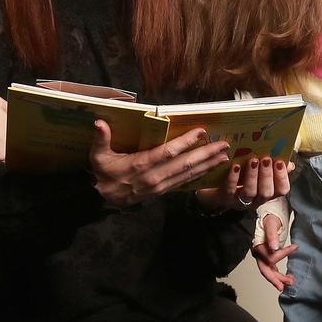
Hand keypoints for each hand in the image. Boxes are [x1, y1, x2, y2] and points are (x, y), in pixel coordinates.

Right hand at [89, 121, 228, 206]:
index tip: (201, 132)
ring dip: (207, 165)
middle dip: (206, 154)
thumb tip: (99, 122)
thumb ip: (101, 139)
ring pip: (188, 175)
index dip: (186, 142)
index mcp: (140, 165)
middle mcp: (154, 176)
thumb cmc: (102, 173)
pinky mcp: (162, 191)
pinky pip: (184, 183)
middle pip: (185, 164)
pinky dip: (199, 176)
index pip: (168, 152)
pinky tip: (210, 169)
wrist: (103, 199)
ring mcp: (160, 186)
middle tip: (224, 144)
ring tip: (224, 156)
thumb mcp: (97, 156)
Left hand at [196, 155, 290, 212]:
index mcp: (267, 192)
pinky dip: (234, 177)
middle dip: (267, 175)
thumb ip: (272, 168)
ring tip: (253, 160)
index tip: (280, 162)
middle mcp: (256, 200)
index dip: (283, 177)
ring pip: (250, 192)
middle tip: (266, 159)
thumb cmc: (240, 177)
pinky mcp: (226, 198)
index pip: (282, 190)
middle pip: (266, 193)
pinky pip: (231, 189)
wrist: (215, 188)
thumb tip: (290, 164)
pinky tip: (236, 166)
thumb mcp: (257, 173)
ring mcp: (241, 201)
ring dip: (253, 176)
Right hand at [252, 212, 296, 291]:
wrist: (270, 220)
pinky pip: (272, 270)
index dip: (282, 254)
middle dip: (275, 279)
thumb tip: (274, 247)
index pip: (270, 257)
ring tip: (290, 282)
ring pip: (269, 272)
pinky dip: (279, 276)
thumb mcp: (271, 225)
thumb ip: (272, 235)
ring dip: (279, 279)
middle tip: (283, 286)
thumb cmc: (270, 221)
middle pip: (265, 270)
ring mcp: (262, 258)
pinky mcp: (268, 259)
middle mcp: (258, 254)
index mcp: (258, 247)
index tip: (294, 247)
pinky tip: (287, 279)